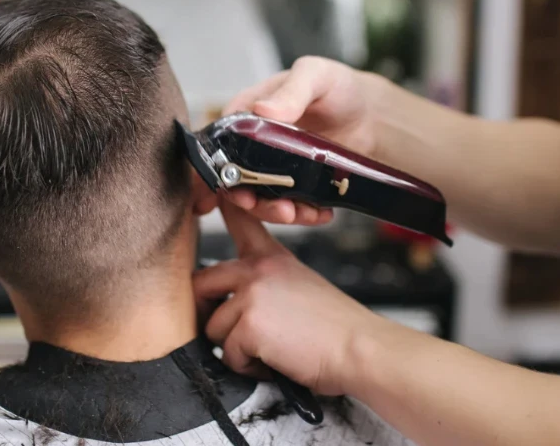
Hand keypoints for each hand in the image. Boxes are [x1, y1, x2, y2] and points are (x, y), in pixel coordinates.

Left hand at [193, 200, 385, 394]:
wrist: (359, 349)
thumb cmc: (336, 327)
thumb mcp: (300, 284)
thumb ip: (266, 283)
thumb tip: (233, 302)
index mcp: (271, 257)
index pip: (240, 219)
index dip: (223, 204)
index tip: (216, 192)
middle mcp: (257, 270)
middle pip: (200, 283)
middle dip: (209, 313)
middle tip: (233, 331)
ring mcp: (251, 294)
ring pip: (213, 328)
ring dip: (235, 348)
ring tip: (269, 349)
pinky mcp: (249, 324)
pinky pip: (228, 354)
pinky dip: (247, 366)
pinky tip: (274, 360)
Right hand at [223, 56, 385, 222]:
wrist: (371, 112)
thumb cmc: (337, 86)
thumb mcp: (314, 76)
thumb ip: (291, 91)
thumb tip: (263, 110)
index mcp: (248, 113)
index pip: (220, 143)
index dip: (217, 170)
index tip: (228, 190)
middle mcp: (255, 144)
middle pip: (237, 179)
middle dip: (251, 201)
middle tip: (277, 209)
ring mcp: (274, 166)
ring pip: (261, 197)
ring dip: (276, 212)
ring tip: (300, 214)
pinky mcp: (296, 183)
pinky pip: (290, 205)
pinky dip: (303, 214)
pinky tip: (321, 214)